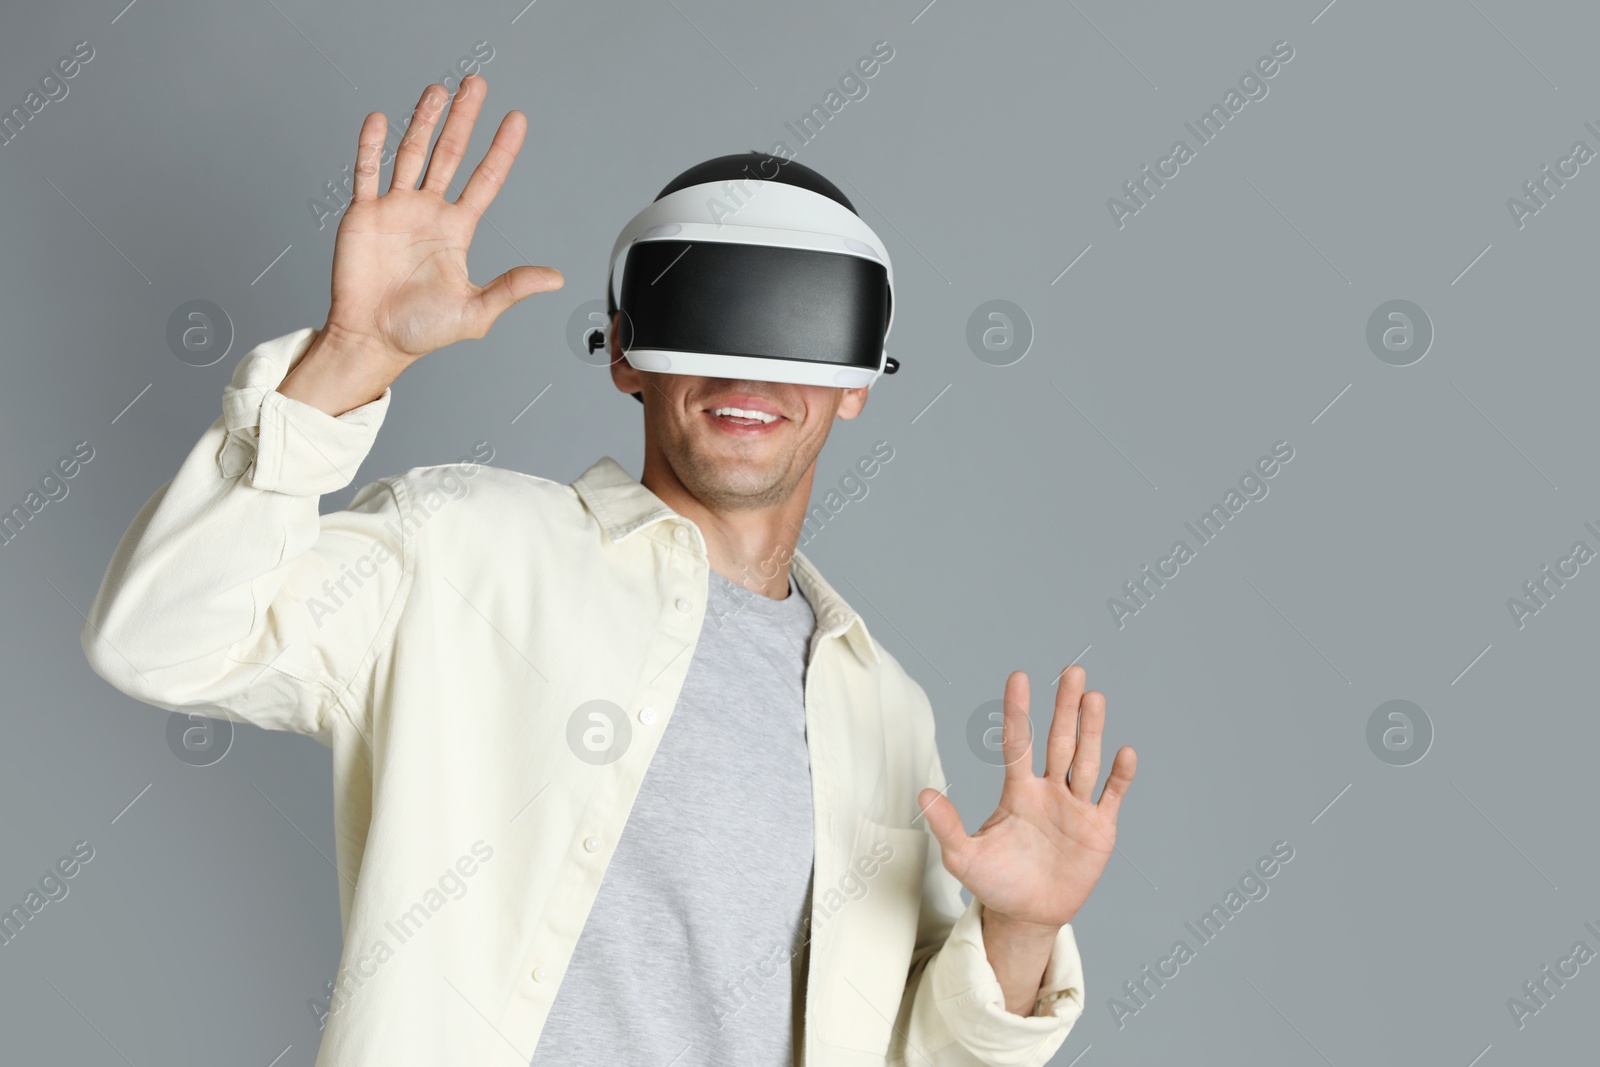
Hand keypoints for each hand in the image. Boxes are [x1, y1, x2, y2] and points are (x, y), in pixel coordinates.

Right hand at [325, 75, 562, 364]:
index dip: (501, 150)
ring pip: (412, 153)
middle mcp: (428, 212)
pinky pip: (367, 172)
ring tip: (437, 91)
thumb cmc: (421, 331)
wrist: (373, 339)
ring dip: (423, 121)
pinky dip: (371, 146)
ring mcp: (395, 209)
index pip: (485, 180)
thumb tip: (555, 278)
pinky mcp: (364, 214)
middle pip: (450, 154)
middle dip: (464, 119)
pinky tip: (380, 119)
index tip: (516, 119)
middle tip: (476, 85)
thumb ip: (513, 288)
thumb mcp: (476, 311)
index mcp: (456, 230)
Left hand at [919, 665, 1135, 929]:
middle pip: (1059, 741)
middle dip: (1064, 707)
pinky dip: (1119, 775)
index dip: (1018, 711)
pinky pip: (1110, 796)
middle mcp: (1049, 791)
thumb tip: (923, 793)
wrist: (1027, 916)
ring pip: (1085, 759)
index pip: (1018, 743)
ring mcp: (1075, 807)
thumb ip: (947, 825)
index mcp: (1017, 791)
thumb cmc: (994, 883)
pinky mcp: (1099, 828)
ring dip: (1090, 730)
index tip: (1019, 676)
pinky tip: (1125, 752)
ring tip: (1094, 697)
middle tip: (1071, 671)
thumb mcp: (964, 856)